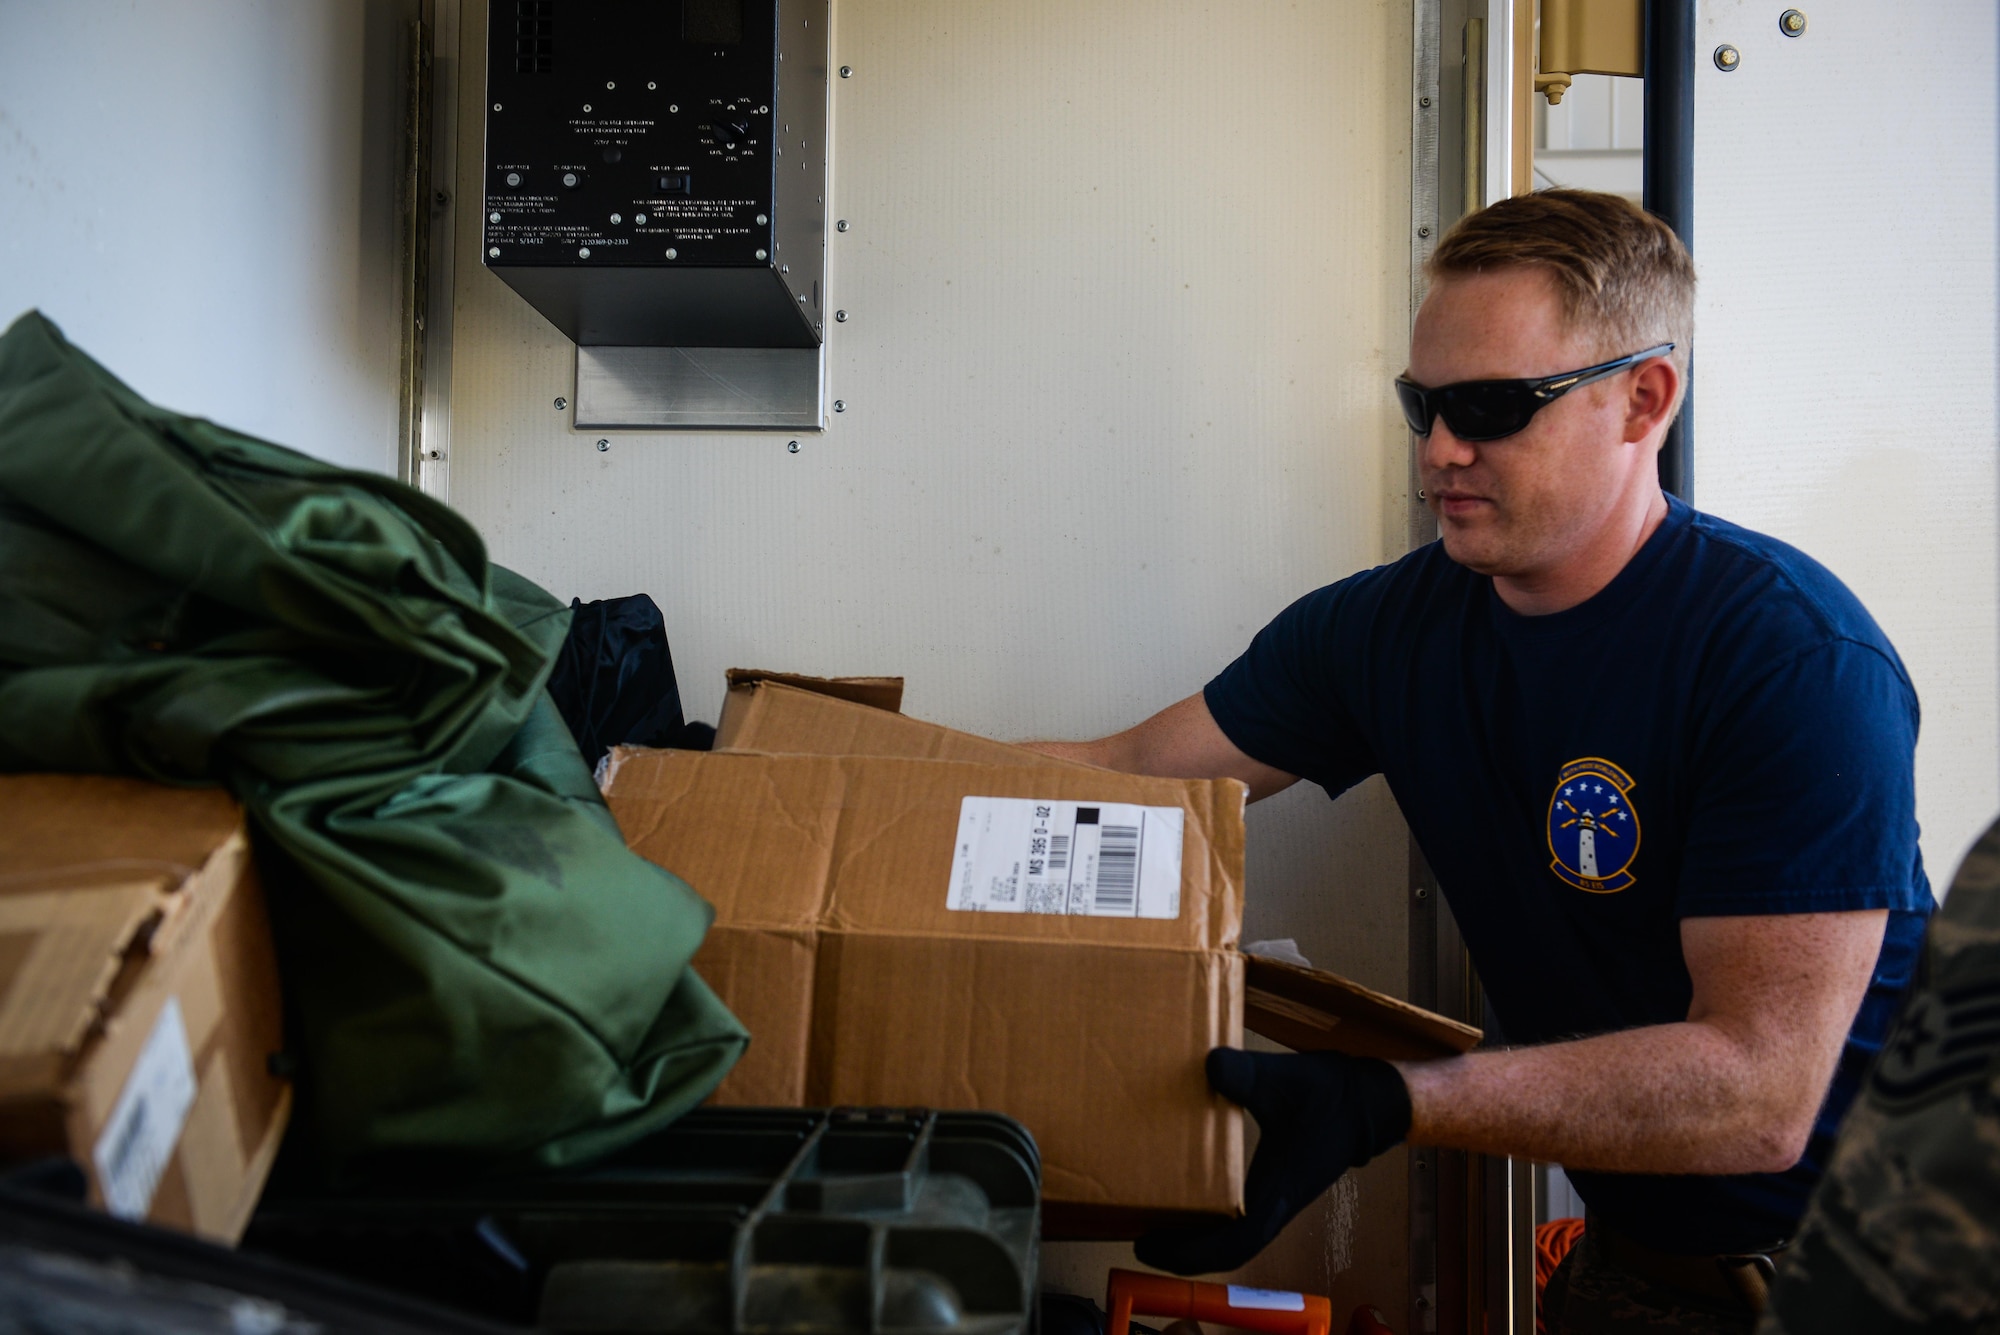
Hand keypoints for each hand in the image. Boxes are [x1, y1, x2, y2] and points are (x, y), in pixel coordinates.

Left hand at [1134, 1047, 1411, 1275]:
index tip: (1147, 1245)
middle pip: (1225, 1250)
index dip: (1188, 1251)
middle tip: (1137, 1237)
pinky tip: (1185, 1193)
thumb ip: (1247, 1073)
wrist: (1369, 1101)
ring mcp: (1276, 1198)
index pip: (1232, 1242)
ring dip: (1194, 1238)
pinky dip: (1208, 1217)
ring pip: (1231, 1237)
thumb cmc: (1329, 1095)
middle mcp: (1275, 1204)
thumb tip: (1211, 1066)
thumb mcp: (1284, 1078)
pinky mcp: (1275, 1187)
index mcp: (1277, 1190)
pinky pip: (1237, 1217)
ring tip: (1153, 1221)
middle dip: (1181, 1252)